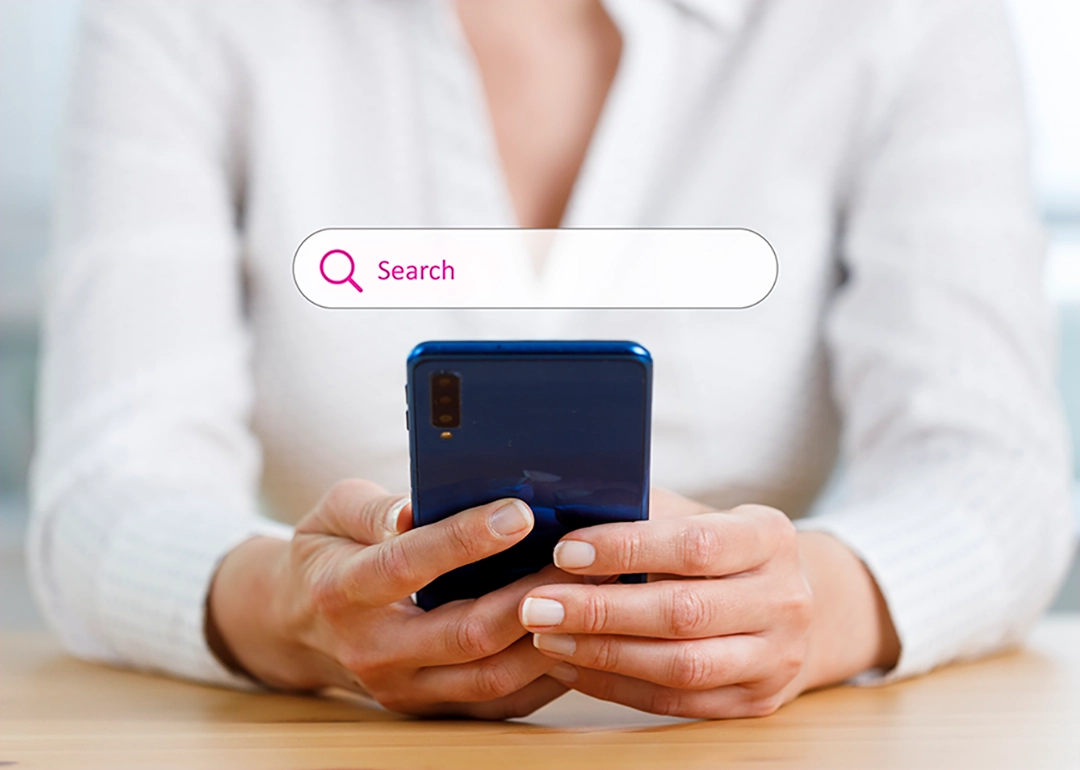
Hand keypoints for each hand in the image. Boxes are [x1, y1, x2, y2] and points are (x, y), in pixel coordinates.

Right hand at [207, 479, 579, 717]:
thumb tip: (415, 508)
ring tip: (594, 594)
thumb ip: (373, 508)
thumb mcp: (332, 514)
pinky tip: (579, 635)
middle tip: (584, 561)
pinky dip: (545, 674)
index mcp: (345, 591)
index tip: (520, 512)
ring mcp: (405, 690)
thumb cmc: (327, 554)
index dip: (465, 540)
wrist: (298, 626)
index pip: (409, 565)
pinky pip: (500, 703)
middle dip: (532, 596)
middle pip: (466, 633)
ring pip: (492, 676)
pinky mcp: (432, 709)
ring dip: (550, 638)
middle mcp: (375, 651)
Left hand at [518, 494, 898, 718]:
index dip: (625, 549)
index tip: (564, 551)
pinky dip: (615, 686)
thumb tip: (561, 509)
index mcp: (768, 537)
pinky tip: (570, 668)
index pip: (694, 544)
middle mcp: (784, 599)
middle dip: (601, 611)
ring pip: (681, 667)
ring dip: (602, 655)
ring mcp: (776, 658)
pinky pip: (676, 702)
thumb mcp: (695, 515)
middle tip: (537, 605)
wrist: (785, 604)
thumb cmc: (718, 550)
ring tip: (546, 639)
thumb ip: (641, 512)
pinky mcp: (755, 702)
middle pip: (684, 613)